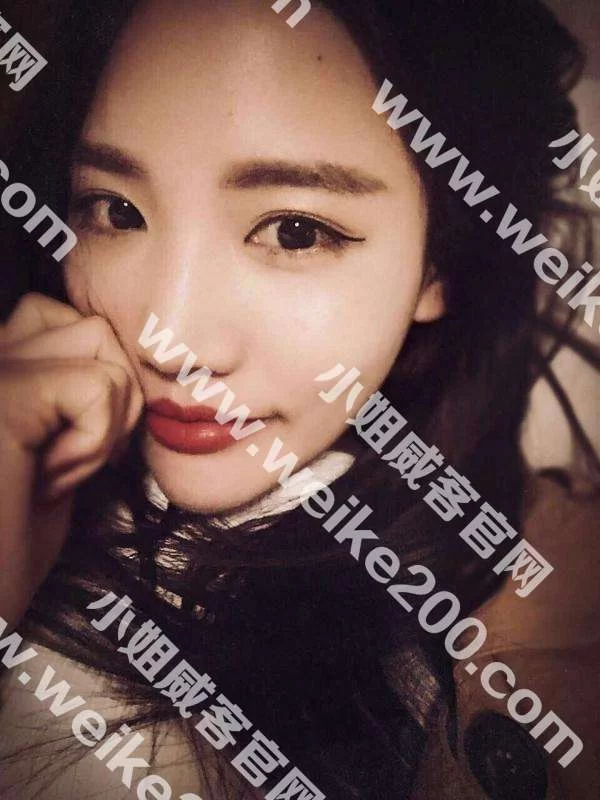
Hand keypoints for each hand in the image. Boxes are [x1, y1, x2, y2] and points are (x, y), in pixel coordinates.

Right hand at [0, 293, 142, 626]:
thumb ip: (67, 395)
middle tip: (64, 463)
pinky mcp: (1, 396)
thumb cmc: (7, 543)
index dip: (94, 380)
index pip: (65, 317)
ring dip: (102, 422)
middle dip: (107, 399)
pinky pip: (98, 386)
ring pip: (100, 343)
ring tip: (52, 474)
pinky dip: (96, 442)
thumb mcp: (50, 452)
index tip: (67, 450)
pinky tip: (50, 483)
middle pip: (90, 326)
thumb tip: (118, 361)